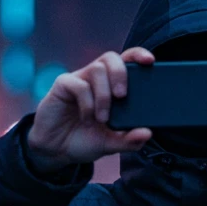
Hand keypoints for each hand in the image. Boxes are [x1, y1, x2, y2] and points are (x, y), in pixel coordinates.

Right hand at [26, 47, 154, 170]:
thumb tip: (147, 133)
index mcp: (111, 86)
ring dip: (103, 95)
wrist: (57, 150)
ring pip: (97, 69)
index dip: (138, 55)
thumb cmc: (85, 140)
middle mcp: (96, 79)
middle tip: (122, 96)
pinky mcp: (63, 85)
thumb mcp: (110, 143)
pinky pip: (78, 84)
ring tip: (102, 119)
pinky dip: (87, 103)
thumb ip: (129, 140)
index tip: (150, 61)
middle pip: (111, 58)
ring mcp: (79, 80)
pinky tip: (86, 118)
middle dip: (121, 74)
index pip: (126, 61)